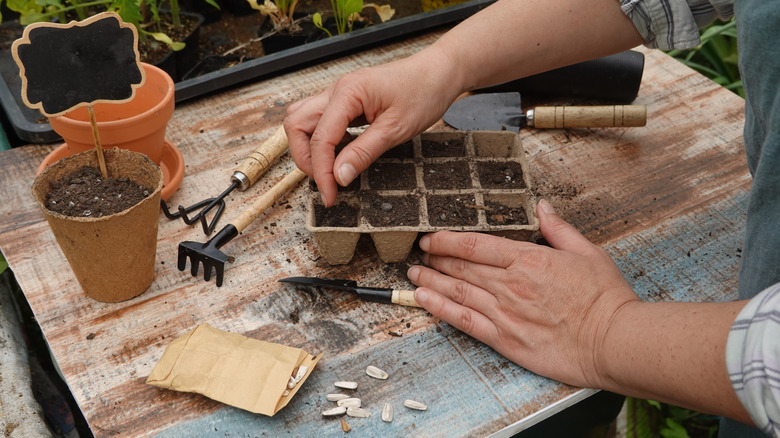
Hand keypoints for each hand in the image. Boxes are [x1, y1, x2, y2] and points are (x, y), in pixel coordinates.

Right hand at [283, 47, 463, 205]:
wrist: (439, 72)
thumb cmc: (423, 92)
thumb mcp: (396, 129)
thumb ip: (363, 152)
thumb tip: (339, 177)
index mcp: (348, 93)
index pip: (321, 138)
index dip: (322, 171)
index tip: (330, 195)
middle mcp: (337, 90)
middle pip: (297, 125)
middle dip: (305, 158)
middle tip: (325, 183)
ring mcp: (340, 93)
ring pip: (303, 120)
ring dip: (309, 147)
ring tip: (329, 170)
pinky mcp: (347, 100)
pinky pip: (321, 120)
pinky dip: (323, 139)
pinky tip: (341, 154)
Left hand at [407, 199, 639, 388]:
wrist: (616, 341)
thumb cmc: (606, 299)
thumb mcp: (588, 252)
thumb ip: (559, 229)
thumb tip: (542, 207)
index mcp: (529, 259)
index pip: (476, 244)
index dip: (447, 239)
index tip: (431, 237)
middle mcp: (511, 285)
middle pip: (461, 266)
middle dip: (435, 258)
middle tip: (419, 254)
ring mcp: (506, 313)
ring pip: (457, 291)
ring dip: (430, 281)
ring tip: (413, 275)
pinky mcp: (506, 340)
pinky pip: (465, 322)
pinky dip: (441, 309)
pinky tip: (424, 300)